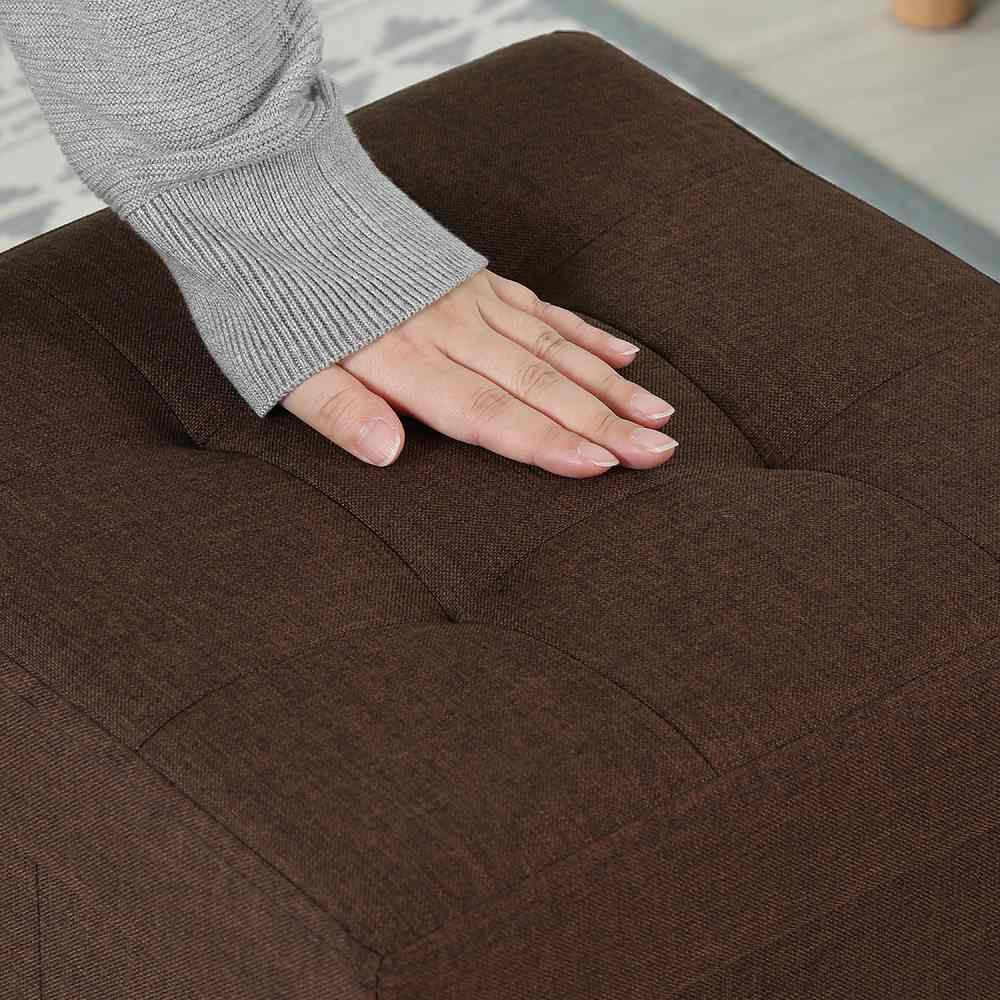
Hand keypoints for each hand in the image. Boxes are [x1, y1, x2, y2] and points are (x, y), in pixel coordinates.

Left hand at [280, 269, 677, 477]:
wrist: (266, 193)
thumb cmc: (268, 294)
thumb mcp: (280, 363)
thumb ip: (337, 409)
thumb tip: (387, 453)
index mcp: (404, 359)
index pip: (488, 410)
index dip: (545, 441)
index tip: (601, 464)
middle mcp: (449, 329)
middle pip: (538, 384)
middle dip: (603, 422)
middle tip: (660, 452)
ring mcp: (467, 300)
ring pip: (553, 348)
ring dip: (609, 384)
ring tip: (660, 414)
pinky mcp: (471, 279)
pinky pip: (540, 308)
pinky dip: (584, 333)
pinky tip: (621, 353)